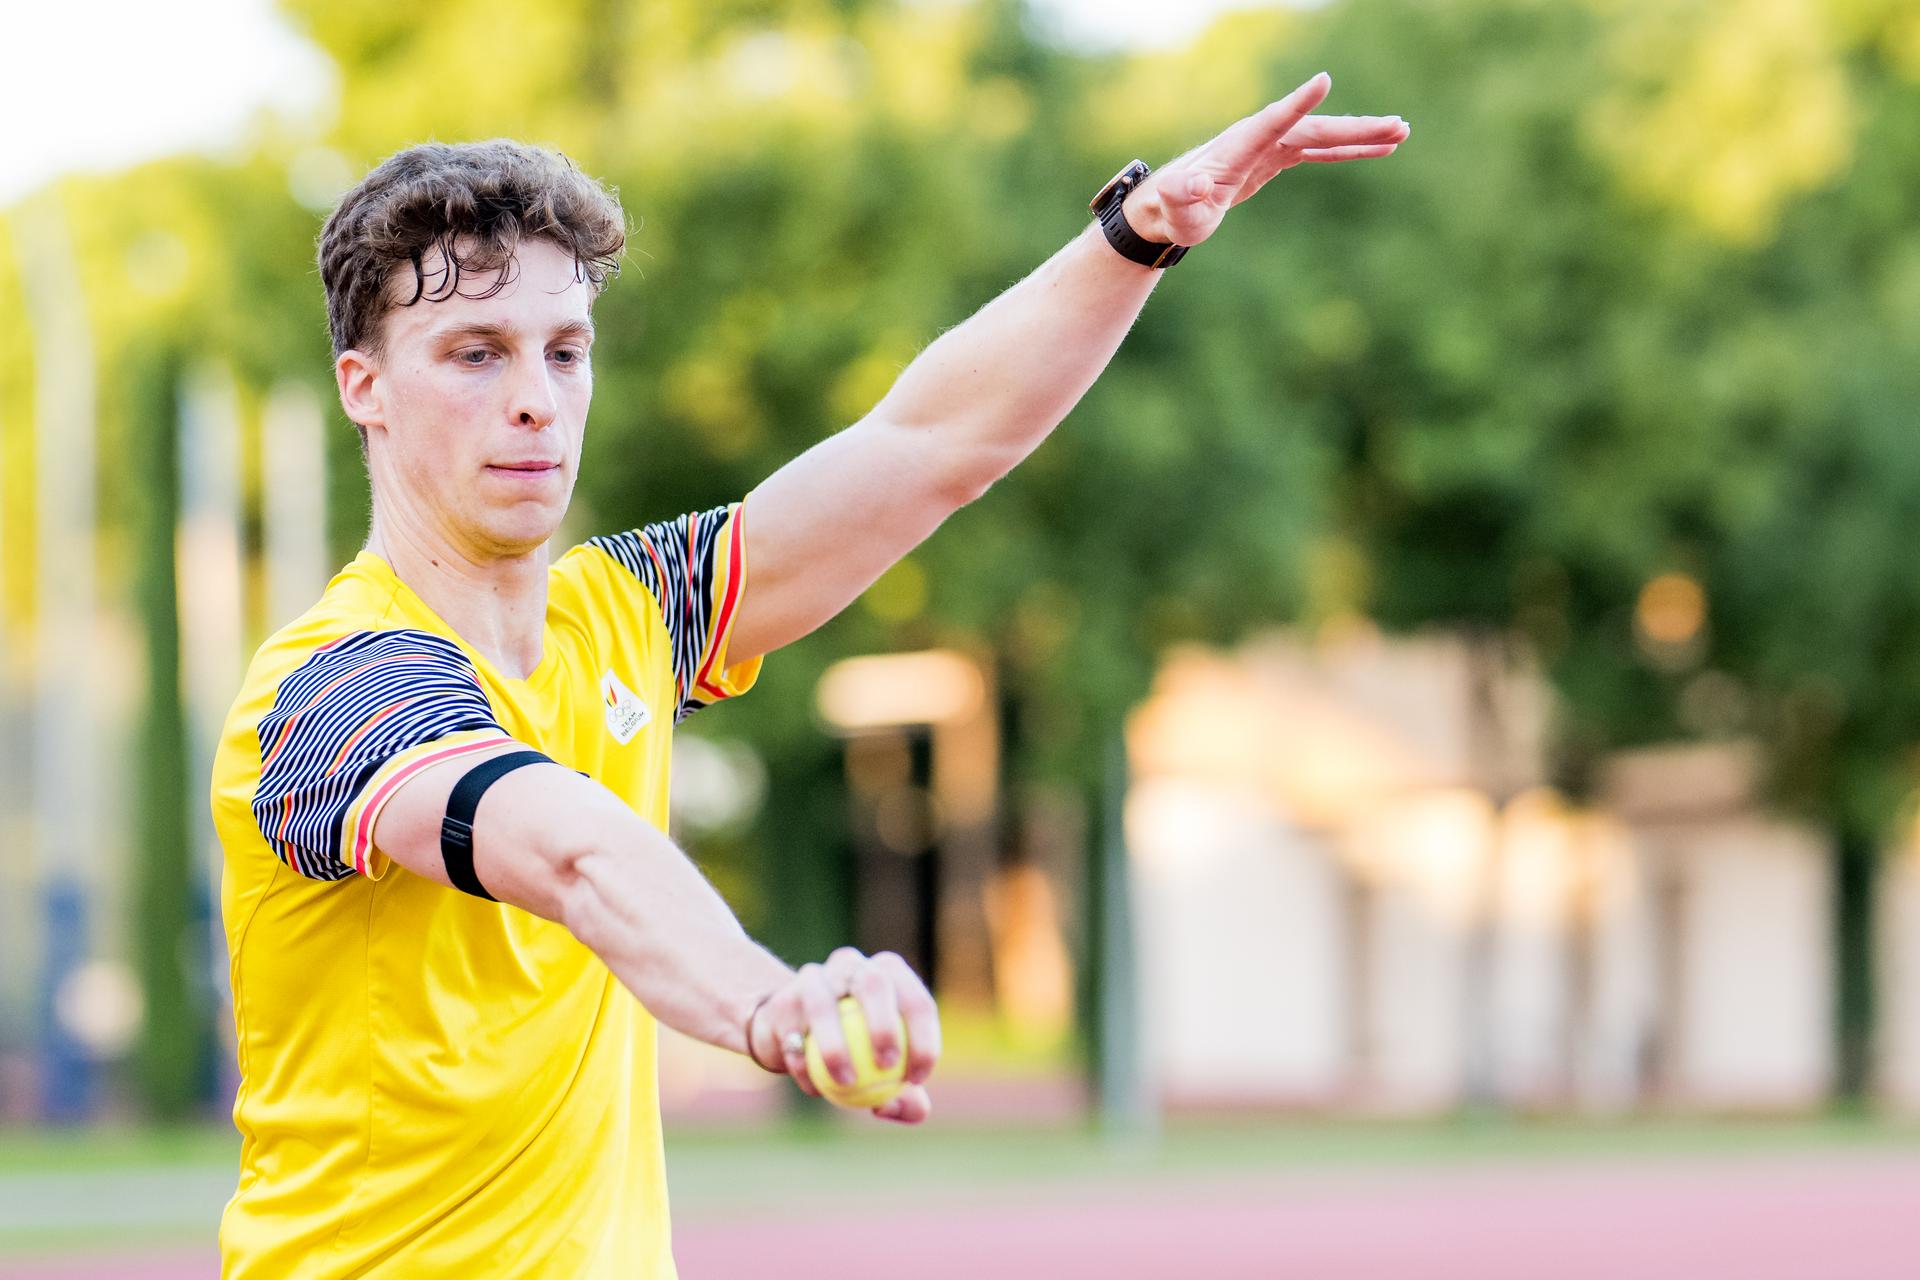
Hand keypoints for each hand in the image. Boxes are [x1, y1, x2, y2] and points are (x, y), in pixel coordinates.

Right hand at [747, 947, 942, 1123]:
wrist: (796, 1036)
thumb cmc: (856, 1056)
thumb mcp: (884, 1076)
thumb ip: (905, 1098)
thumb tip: (909, 1108)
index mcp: (888, 975)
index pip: (916, 1001)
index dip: (924, 1039)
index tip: (916, 1078)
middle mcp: (853, 965)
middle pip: (873, 983)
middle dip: (884, 1024)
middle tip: (887, 1066)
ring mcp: (815, 977)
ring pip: (824, 1003)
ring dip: (836, 1045)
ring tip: (847, 1082)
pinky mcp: (783, 999)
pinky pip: (793, 1033)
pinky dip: (803, 1063)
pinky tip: (814, 1088)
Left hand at [1124, 72, 1407, 247]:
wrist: (1167, 206)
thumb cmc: (1172, 211)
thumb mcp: (1177, 209)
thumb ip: (1183, 196)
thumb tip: (1191, 185)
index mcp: (1238, 147)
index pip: (1272, 122)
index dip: (1296, 104)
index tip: (1323, 82)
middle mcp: (1257, 138)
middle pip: (1312, 128)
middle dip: (1355, 127)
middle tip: (1398, 126)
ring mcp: (1269, 146)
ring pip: (1322, 136)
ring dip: (1361, 135)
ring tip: (1402, 133)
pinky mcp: (1275, 158)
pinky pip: (1318, 150)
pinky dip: (1347, 149)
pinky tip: (1379, 149)